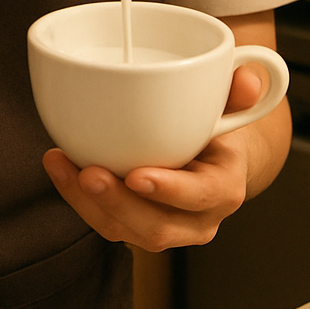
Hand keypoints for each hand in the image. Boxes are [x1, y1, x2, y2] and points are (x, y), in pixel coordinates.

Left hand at [42, 66, 265, 250]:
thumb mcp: (233, 108)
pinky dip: (78, 198)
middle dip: (118, 203)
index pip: (200, 196)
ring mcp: (164, 228)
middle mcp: (196, 220)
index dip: (170, 190)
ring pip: (124, 231)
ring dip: (88, 202)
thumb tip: (248, 78)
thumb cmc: (220, 130)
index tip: (137, 175)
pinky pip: (105, 222)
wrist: (214, 162)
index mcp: (224, 188)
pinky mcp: (135, 226)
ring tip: (62, 165)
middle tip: (89, 173)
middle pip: (156, 227)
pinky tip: (60, 166)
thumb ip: (239, 93)